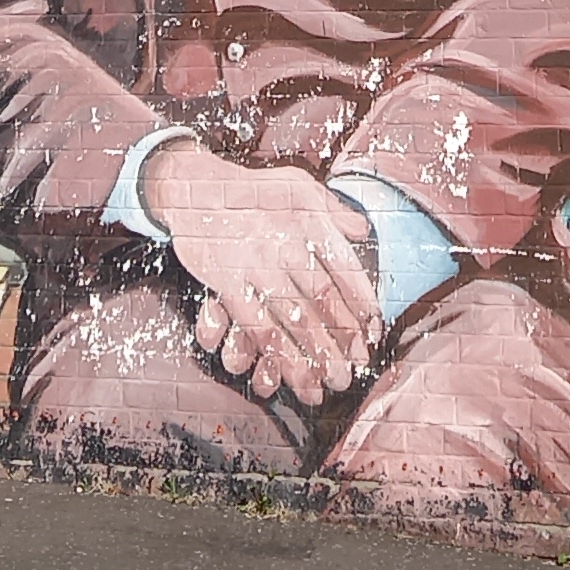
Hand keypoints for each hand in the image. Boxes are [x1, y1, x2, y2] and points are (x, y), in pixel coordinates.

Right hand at [141, 151, 381, 404]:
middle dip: (343, 341)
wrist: (195, 188)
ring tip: (329, 383)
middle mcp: (289, 245)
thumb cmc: (252, 190)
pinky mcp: (229, 282)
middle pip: (324, 302)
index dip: (363, 307)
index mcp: (311, 221)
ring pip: (294, 320)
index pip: (348, 271)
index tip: (374, 333)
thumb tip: (364, 230)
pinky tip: (290, 374)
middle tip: (355, 369)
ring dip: (314, 357)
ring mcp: (258, 266)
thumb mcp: (299, 185)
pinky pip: (258, 326)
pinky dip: (277, 354)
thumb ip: (334, 209)